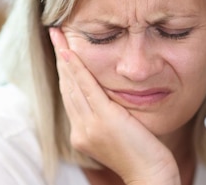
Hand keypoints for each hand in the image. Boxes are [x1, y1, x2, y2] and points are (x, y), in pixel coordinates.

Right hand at [49, 28, 179, 184]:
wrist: (150, 176)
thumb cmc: (142, 156)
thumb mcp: (120, 133)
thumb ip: (109, 116)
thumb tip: (109, 97)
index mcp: (82, 133)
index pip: (70, 95)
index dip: (64, 71)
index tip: (61, 50)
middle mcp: (80, 130)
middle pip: (67, 87)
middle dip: (60, 59)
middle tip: (55, 35)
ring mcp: (89, 126)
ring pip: (72, 85)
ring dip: (65, 57)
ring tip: (59, 36)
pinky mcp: (103, 120)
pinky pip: (86, 88)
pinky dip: (77, 69)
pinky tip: (70, 53)